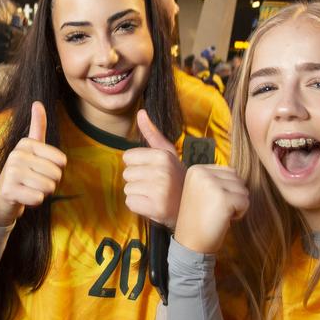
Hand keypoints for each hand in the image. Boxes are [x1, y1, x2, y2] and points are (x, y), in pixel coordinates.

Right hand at [0, 102, 66, 226]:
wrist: (4, 197)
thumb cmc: (24, 172)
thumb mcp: (32, 149)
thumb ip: (37, 127)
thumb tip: (37, 102)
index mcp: (25, 143)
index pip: (62, 161)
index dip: (57, 170)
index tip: (41, 170)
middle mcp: (16, 155)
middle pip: (56, 174)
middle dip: (51, 183)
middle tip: (35, 182)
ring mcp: (10, 173)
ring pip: (48, 187)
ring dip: (43, 193)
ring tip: (30, 189)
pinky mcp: (8, 191)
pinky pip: (38, 198)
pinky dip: (35, 202)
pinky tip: (24, 197)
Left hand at [121, 110, 185, 228]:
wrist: (193, 206)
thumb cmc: (176, 178)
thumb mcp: (168, 154)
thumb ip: (152, 133)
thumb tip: (140, 112)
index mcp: (163, 156)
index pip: (128, 157)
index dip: (137, 165)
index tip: (152, 171)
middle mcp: (162, 172)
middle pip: (126, 174)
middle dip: (137, 180)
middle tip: (155, 185)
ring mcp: (160, 191)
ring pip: (127, 189)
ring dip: (138, 194)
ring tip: (155, 195)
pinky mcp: (157, 208)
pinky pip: (130, 203)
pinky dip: (139, 206)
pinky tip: (153, 205)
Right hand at [173, 165, 248, 254]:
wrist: (190, 243)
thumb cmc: (199, 219)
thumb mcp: (201, 191)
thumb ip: (216, 179)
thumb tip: (239, 176)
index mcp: (196, 169)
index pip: (229, 171)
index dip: (227, 189)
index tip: (211, 202)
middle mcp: (203, 173)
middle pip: (237, 179)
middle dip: (233, 196)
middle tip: (215, 209)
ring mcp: (213, 185)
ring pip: (243, 190)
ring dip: (237, 204)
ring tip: (219, 213)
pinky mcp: (224, 198)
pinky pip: (245, 202)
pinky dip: (240, 213)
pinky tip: (225, 219)